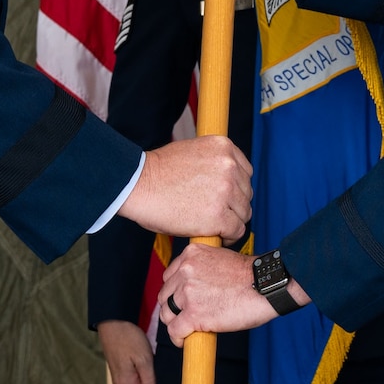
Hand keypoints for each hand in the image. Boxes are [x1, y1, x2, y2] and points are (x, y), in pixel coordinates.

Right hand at [98, 320, 156, 383]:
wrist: (113, 322)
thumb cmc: (128, 338)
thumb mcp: (144, 360)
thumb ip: (151, 381)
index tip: (166, 376)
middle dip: (155, 381)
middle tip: (158, 364)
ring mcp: (119, 378)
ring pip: (141, 383)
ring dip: (149, 374)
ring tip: (150, 359)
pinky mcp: (120, 371)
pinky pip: (136, 376)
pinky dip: (142, 370)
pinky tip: (144, 358)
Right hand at [120, 134, 251, 240]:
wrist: (137, 184)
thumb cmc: (157, 172)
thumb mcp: (192, 152)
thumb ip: (213, 162)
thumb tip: (225, 179)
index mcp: (223, 147)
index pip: (245, 172)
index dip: (235, 188)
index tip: (225, 197)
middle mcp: (229, 166)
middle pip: (246, 193)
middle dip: (233, 205)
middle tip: (216, 212)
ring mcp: (225, 191)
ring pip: (244, 213)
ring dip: (231, 220)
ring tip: (214, 224)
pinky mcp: (218, 215)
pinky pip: (236, 230)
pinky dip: (228, 236)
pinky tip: (216, 235)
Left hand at [157, 242, 308, 340]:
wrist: (266, 286)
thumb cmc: (252, 276)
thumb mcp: (221, 259)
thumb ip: (203, 270)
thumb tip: (196, 289)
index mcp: (191, 255)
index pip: (169, 277)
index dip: (175, 293)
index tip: (182, 302)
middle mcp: (185, 271)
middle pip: (165, 296)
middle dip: (173, 309)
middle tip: (184, 318)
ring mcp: (188, 292)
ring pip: (167, 314)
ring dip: (174, 324)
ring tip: (186, 330)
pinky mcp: (194, 313)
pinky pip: (175, 330)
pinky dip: (178, 338)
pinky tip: (185, 340)